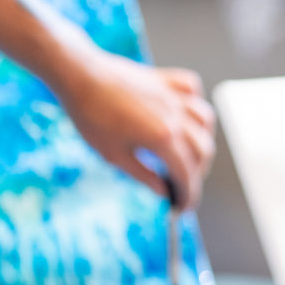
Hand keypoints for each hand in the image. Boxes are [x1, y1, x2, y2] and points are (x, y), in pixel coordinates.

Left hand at [54, 49, 215, 207]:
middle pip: (202, 150)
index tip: (182, 208)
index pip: (187, 173)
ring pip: (205, 121)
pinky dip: (194, 104)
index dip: (188, 195)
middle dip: (196, 174)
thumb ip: (143, 175)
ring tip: (187, 155)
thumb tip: (163, 192)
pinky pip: (192, 90)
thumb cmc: (91, 115)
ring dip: (201, 141)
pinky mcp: (164, 80)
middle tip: (180, 187)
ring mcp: (172, 95)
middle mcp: (175, 116)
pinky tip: (184, 116)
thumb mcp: (114, 155)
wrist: (79, 76)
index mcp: (163, 137)